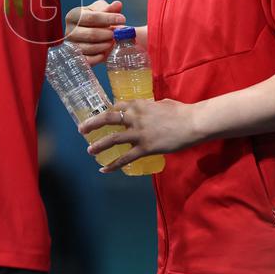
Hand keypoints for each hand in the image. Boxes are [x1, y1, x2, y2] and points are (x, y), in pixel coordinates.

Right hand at [64, 0, 125, 64]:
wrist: (87, 32)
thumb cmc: (94, 20)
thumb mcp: (100, 10)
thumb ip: (109, 8)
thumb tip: (117, 4)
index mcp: (73, 16)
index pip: (91, 17)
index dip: (108, 18)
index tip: (122, 19)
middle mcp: (69, 31)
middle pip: (91, 34)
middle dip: (107, 34)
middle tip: (117, 34)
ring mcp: (71, 45)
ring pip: (89, 47)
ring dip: (104, 45)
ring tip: (112, 42)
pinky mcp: (75, 58)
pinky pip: (87, 60)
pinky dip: (98, 57)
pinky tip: (105, 52)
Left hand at [79, 99, 201, 171]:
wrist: (193, 123)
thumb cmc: (181, 111)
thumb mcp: (161, 103)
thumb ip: (150, 106)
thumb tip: (149, 108)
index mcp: (138, 104)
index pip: (116, 106)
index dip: (106, 112)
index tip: (99, 117)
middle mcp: (134, 117)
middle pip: (108, 119)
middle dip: (92, 124)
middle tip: (81, 129)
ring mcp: (139, 133)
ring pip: (112, 139)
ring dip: (99, 146)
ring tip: (90, 151)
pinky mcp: (145, 148)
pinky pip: (125, 158)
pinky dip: (113, 165)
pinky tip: (104, 170)